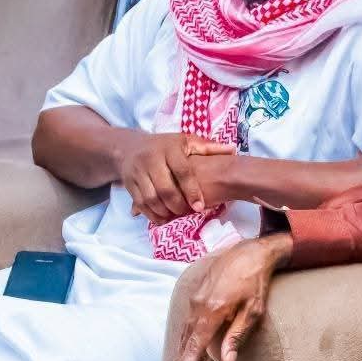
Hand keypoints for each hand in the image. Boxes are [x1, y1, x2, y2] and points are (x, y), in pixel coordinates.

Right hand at [119, 133, 235, 224]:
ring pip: (150, 198)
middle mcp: (151, 159)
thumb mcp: (186, 141)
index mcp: (169, 148)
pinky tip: (162, 219)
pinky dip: (151, 214)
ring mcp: (137, 171)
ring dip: (164, 212)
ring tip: (174, 217)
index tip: (200, 207)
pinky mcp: (129, 183)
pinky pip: (140, 203)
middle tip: (186, 213)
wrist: (131, 147)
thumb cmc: (166, 146)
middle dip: (177, 205)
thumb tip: (233, 150)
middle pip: (165, 189)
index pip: (182, 172)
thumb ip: (208, 148)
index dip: (192, 191)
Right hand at [174, 233, 293, 360]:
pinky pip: (189, 320)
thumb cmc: (255, 282)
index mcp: (211, 312)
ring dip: (189, 352)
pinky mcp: (195, 293)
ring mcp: (194, 298)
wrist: (249, 252)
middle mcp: (197, 305)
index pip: (194, 346)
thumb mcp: (252, 311)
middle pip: (187, 342)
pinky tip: (196, 347)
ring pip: (186, 332)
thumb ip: (236, 336)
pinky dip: (191, 337)